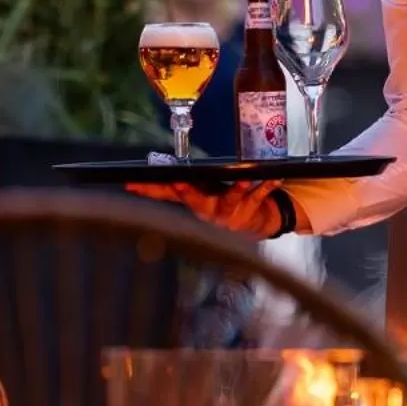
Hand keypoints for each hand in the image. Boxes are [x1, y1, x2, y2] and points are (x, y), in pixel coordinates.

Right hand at [125, 180, 287, 237]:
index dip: (147, 191)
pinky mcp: (250, 208)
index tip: (133, 184)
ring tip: (243, 178)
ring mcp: (230, 211)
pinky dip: (266, 187)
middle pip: (195, 201)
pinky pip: (259, 195)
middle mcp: (209, 211)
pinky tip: (274, 178)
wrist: (252, 227)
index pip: (166, 195)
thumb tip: (140, 180)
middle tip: (177, 182)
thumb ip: (177, 189)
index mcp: (193, 204)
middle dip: (186, 192)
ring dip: (237, 188)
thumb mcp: (197, 199)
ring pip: (231, 198)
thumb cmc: (220, 205)